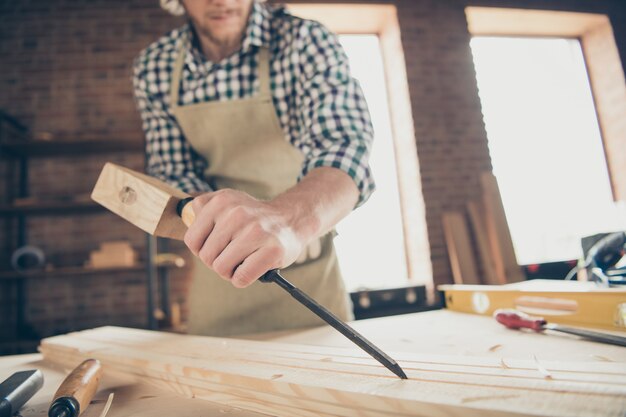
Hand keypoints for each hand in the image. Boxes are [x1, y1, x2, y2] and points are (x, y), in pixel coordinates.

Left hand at [183, 189, 306, 287]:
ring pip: (222, 269)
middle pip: (206, 257)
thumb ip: (203, 207)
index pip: (192, 241)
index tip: (219, 246)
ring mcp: (256, 231)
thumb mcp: (228, 202)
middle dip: (218, 262)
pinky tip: (254, 267)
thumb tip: (186, 218)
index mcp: (221, 201)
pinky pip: (241, 278)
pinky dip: (244, 279)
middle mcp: (237, 213)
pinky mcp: (272, 250)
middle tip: (235, 254)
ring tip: (244, 260)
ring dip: (231, 272)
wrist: (292, 220)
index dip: (203, 250)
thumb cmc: (254, 219)